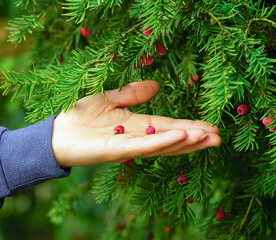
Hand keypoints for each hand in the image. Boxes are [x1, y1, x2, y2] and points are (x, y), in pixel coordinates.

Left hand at [52, 80, 220, 166]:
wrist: (57, 129)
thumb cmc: (81, 114)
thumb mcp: (111, 98)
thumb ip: (133, 94)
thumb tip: (156, 85)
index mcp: (137, 125)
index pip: (169, 126)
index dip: (189, 127)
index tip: (210, 126)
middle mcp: (137, 138)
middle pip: (172, 139)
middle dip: (195, 138)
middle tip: (219, 137)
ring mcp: (129, 146)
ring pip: (163, 146)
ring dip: (186, 142)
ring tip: (209, 138)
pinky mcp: (117, 151)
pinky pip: (144, 147)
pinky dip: (164, 142)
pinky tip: (182, 137)